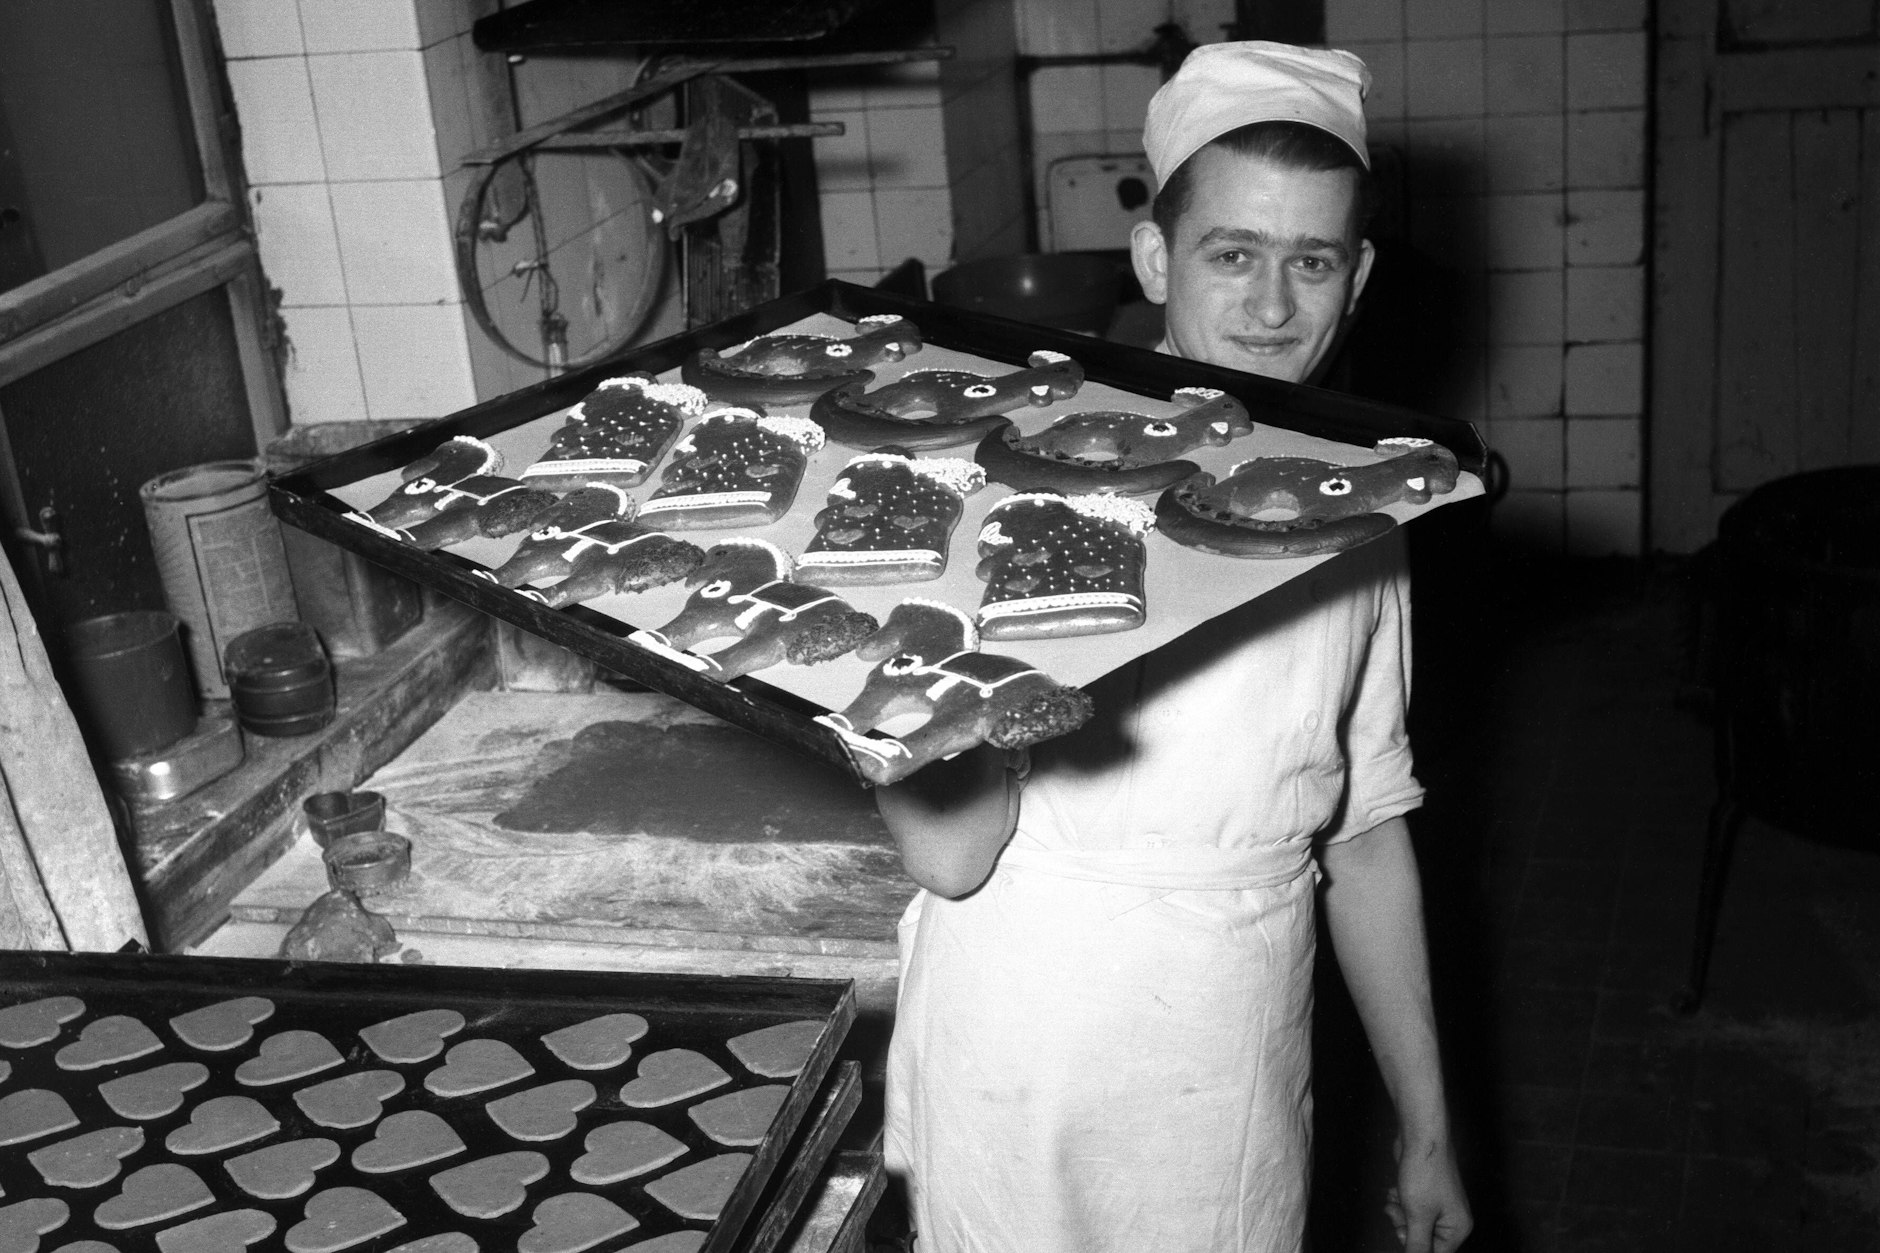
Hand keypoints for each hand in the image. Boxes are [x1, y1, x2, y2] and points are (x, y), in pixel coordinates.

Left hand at [1385, 1136, 1471, 1252]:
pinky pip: (1410, 1208)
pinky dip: (1400, 1202)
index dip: (1416, 1249)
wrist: (1420, 1136)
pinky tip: (1395, 1191)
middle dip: (1404, 1228)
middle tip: (1397, 1213)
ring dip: (1399, 1214)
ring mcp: (1438, 1204)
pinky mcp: (1426, 1192)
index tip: (1401, 1232)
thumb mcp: (1418, 1216)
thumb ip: (1417, 1246)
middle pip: (1422, 1240)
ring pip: (1413, 1223)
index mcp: (1457, 1229)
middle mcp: (1451, 1219)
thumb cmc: (1425, 1173)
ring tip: (1396, 1199)